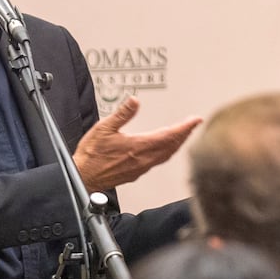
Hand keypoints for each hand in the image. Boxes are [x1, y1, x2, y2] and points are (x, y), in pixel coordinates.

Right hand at [73, 97, 201, 192]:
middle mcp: (143, 159)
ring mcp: (141, 168)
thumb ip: (122, 114)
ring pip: (167, 155)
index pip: (169, 135)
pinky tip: (166, 149)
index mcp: (138, 146)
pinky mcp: (137, 173)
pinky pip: (159, 161)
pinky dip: (167, 152)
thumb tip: (135, 101)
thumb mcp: (103, 128)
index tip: (195, 120)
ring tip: (184, 135)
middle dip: (185, 134)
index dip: (185, 127)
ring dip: (178, 144)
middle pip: (172, 146)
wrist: (84, 177)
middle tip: (193, 125)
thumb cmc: (91, 155)